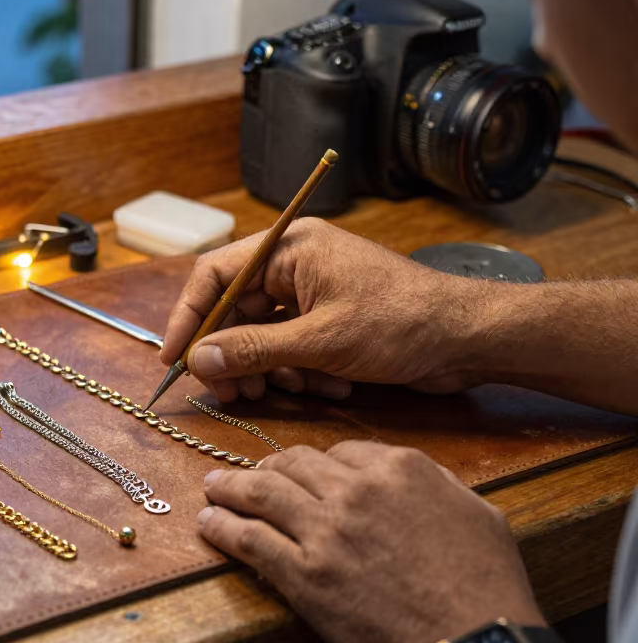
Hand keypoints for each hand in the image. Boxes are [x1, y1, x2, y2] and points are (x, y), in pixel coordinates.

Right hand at [161, 218, 489, 402]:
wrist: (469, 339)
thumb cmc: (401, 324)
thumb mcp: (319, 342)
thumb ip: (253, 350)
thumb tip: (198, 360)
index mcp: (289, 248)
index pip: (214, 275)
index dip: (188, 318)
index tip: (175, 359)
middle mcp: (295, 263)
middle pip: (235, 311)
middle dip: (232, 356)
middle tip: (228, 393)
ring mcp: (314, 291)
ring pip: (262, 335)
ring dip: (269, 369)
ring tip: (286, 391)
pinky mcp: (330, 319)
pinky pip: (291, 347)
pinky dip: (301, 371)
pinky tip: (330, 385)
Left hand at [197, 442, 543, 642]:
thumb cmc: (485, 586)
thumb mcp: (476, 512)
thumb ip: (436, 485)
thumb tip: (408, 477)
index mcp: (399, 469)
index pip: (340, 452)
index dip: (316, 464)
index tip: (302, 474)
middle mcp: (356, 491)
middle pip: (294, 464)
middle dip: (267, 467)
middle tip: (248, 475)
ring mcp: (325, 531)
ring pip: (262, 493)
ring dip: (230, 487)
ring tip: (213, 488)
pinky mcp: (303, 574)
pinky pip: (249, 539)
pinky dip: (223, 527)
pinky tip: (209, 524)